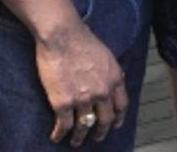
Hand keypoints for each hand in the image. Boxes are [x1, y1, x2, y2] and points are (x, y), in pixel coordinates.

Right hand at [35, 20, 129, 146]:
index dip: (118, 118)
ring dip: (80, 137)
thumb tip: (112, 82)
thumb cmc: (82, 40)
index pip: (121, 106)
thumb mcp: (106, 56)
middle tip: (97, 138)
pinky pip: (64, 126)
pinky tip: (56, 137)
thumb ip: (110, 73)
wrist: (62, 36)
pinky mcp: (63, 103)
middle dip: (101, 132)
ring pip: (84, 126)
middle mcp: (102, 92)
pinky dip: (59, 134)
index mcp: (114, 79)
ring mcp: (83, 99)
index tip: (115, 125)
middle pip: (105, 120)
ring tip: (76, 142)